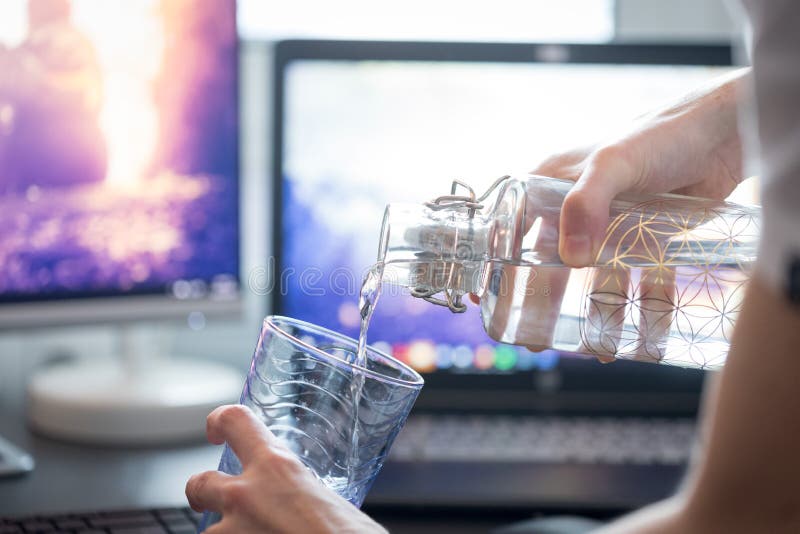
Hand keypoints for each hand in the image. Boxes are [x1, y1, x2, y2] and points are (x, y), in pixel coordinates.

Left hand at [186, 405, 386, 533]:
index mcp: (277, 467)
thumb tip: (311, 506)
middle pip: (199, 483)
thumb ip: (306, 495)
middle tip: (208, 497)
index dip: (219, 421)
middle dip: (201, 492)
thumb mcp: (329, 500)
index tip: (217, 431)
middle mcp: (244, 497)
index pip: (234, 421)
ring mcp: (231, 533)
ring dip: (227, 532)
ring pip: (209, 531)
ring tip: (252, 533)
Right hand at [479, 70, 748, 361]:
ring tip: (598, 349)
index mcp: (551, 186)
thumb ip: (586, 204)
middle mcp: (576, 209)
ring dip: (597, 314)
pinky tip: (642, 334)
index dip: (499, 266)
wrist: (720, 134)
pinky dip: (641, 307)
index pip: (513, 231)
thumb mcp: (612, 163)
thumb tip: (571, 259)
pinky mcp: (646, 240)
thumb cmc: (658, 136)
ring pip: (595, 279)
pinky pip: (639, 280)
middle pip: (551, 264)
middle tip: (536, 340)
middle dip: (545, 303)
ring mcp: (611, 227)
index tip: (488, 300)